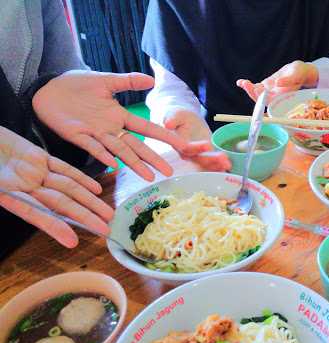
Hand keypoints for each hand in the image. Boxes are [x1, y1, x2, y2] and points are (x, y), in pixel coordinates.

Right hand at [0, 127, 113, 247]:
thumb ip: (4, 191)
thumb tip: (15, 190)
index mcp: (7, 194)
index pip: (34, 213)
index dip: (53, 227)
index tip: (72, 242)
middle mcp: (24, 186)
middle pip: (60, 202)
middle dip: (83, 216)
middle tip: (105, 229)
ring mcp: (33, 171)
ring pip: (68, 187)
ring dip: (89, 200)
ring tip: (107, 213)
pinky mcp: (37, 155)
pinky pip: (63, 168)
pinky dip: (80, 177)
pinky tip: (96, 189)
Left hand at [33, 70, 210, 180]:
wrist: (48, 89)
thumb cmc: (76, 86)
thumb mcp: (105, 81)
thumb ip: (128, 81)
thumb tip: (153, 80)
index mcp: (119, 116)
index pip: (146, 128)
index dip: (163, 136)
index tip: (180, 145)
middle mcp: (111, 129)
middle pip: (137, 146)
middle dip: (153, 159)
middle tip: (168, 172)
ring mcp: (96, 134)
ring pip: (120, 151)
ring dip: (134, 163)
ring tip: (149, 177)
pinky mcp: (78, 135)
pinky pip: (93, 147)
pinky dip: (103, 154)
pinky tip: (114, 164)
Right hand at [163, 108, 230, 171]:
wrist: (186, 120)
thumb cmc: (180, 116)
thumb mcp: (176, 114)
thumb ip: (173, 119)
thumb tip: (168, 124)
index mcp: (178, 144)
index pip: (187, 148)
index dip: (197, 148)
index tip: (208, 145)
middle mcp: (186, 153)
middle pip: (198, 159)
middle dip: (211, 160)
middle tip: (223, 158)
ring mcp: (196, 156)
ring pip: (206, 164)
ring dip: (217, 165)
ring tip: (228, 165)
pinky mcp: (204, 156)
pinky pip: (211, 164)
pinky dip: (219, 166)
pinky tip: (228, 167)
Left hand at [237, 60, 317, 101]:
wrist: (298, 72)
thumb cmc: (300, 73)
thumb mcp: (296, 74)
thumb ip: (288, 80)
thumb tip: (277, 83)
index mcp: (283, 98)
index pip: (271, 101)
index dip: (262, 98)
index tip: (257, 90)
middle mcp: (274, 98)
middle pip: (261, 99)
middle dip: (252, 93)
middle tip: (246, 84)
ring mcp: (268, 93)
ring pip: (256, 94)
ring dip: (248, 89)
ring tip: (242, 82)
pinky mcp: (264, 87)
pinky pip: (254, 88)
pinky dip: (247, 86)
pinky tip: (239, 82)